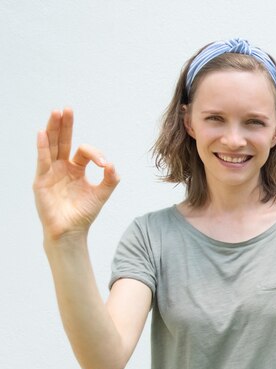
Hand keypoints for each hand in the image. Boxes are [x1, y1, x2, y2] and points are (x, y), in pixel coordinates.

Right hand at [33, 108, 119, 240]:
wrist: (72, 231)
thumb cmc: (84, 213)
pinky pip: (42, 161)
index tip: (104, 165)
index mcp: (76, 169)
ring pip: (51, 146)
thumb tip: (112, 165)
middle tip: (67, 108)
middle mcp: (62, 167)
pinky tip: (42, 134)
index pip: (83, 151)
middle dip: (65, 125)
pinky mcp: (42, 181)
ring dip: (54, 129)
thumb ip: (111, 179)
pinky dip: (43, 147)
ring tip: (56, 112)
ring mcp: (50, 173)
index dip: (95, 154)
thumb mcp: (102, 194)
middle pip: (63, 141)